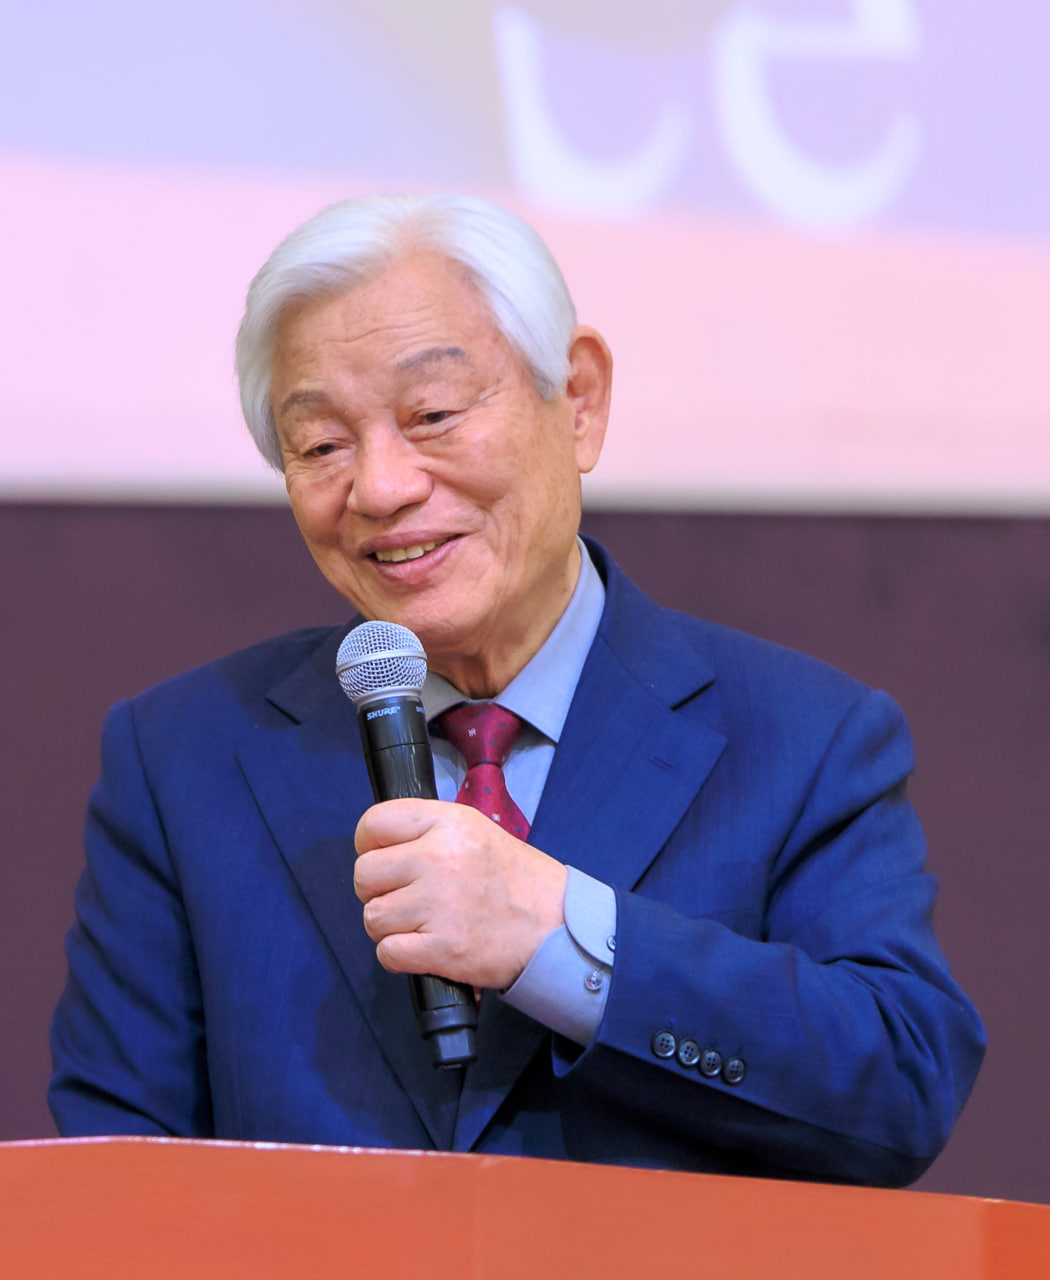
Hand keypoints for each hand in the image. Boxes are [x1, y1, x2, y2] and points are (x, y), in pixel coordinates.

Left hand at [353, 798, 567, 990]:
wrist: (555, 925)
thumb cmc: (514, 878)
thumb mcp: (475, 830)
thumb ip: (428, 830)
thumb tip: (379, 845)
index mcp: (447, 823)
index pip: (374, 823)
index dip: (368, 844)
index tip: (382, 857)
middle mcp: (438, 858)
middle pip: (365, 873)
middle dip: (377, 889)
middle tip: (404, 896)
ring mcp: (438, 904)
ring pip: (372, 916)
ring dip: (389, 925)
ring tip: (418, 923)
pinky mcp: (442, 948)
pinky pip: (387, 952)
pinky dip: (398, 955)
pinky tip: (422, 947)